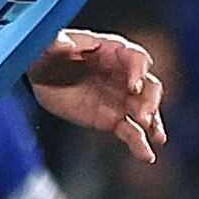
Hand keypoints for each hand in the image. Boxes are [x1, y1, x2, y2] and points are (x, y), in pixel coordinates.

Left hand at [26, 28, 168, 157]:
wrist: (42, 76)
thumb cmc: (51, 53)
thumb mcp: (49, 46)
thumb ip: (57, 43)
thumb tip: (62, 43)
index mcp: (112, 51)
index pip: (136, 58)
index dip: (138, 70)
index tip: (133, 85)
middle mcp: (124, 74)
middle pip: (149, 85)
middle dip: (149, 100)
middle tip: (142, 115)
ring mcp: (121, 98)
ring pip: (146, 110)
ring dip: (153, 122)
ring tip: (155, 136)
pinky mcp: (113, 119)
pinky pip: (131, 132)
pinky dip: (141, 144)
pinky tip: (147, 155)